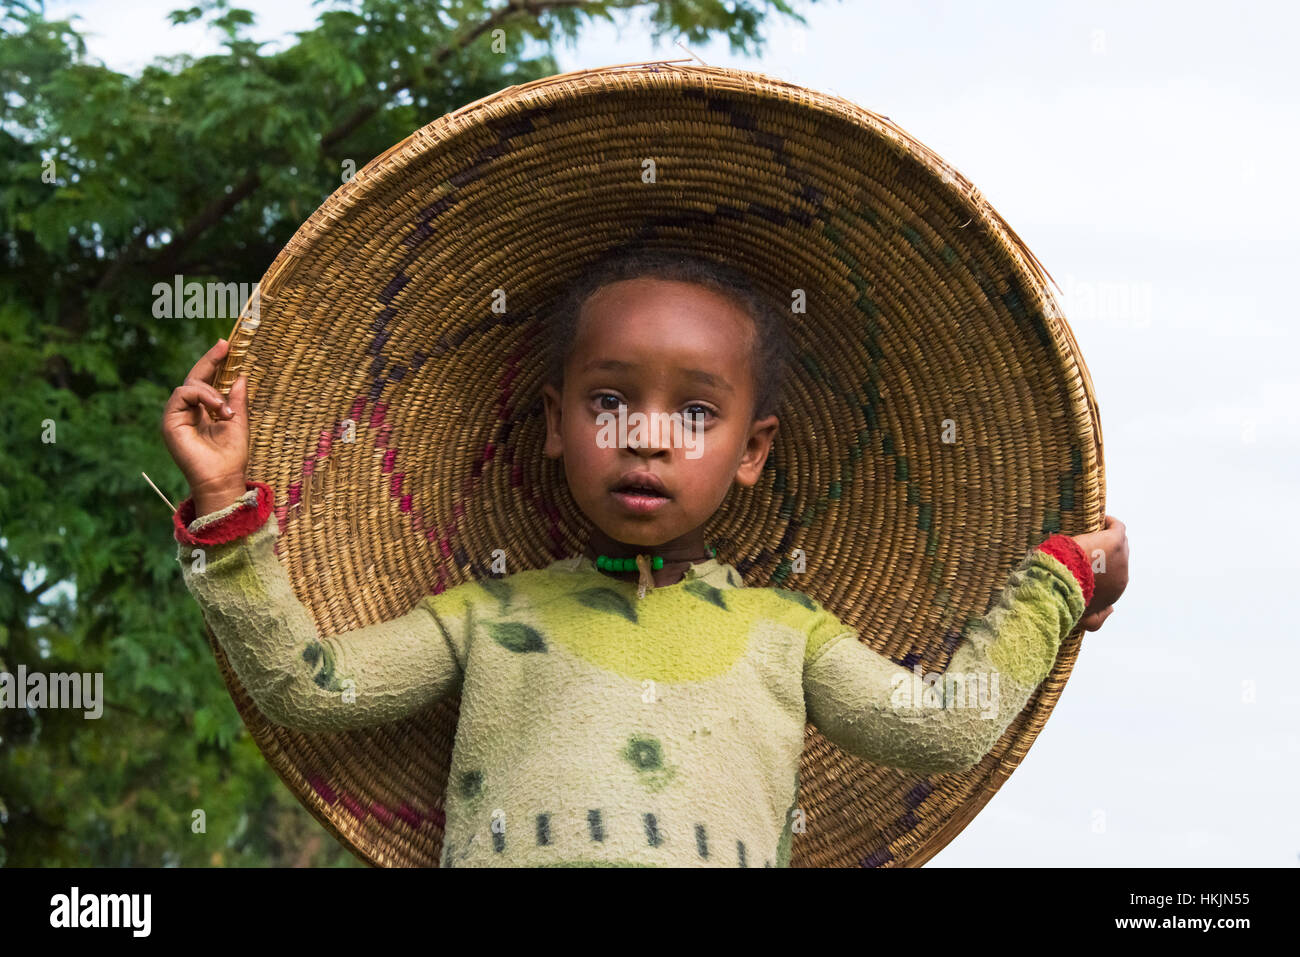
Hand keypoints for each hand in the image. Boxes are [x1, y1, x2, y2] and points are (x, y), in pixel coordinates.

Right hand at [160, 338, 249, 513]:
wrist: (222, 479)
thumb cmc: (232, 456)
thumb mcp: (239, 421)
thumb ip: (237, 399)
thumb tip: (241, 375)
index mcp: (204, 411)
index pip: (207, 382)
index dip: (215, 363)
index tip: (227, 345)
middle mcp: (189, 411)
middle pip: (195, 378)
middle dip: (210, 360)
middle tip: (225, 345)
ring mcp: (177, 415)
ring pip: (190, 385)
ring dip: (212, 391)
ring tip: (225, 410)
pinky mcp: (170, 421)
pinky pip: (182, 394)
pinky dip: (202, 396)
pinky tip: (218, 409)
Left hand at [1069, 514, 1128, 631]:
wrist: (1064, 584)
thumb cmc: (1069, 600)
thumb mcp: (1084, 619)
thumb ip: (1097, 620)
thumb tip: (1111, 609)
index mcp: (1114, 593)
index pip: (1112, 578)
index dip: (1101, 569)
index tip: (1087, 564)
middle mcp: (1122, 576)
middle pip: (1117, 559)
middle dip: (1106, 552)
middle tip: (1090, 545)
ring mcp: (1121, 558)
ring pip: (1119, 543)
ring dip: (1108, 537)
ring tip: (1094, 531)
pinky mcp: (1116, 541)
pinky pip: (1118, 527)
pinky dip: (1111, 523)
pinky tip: (1101, 519)